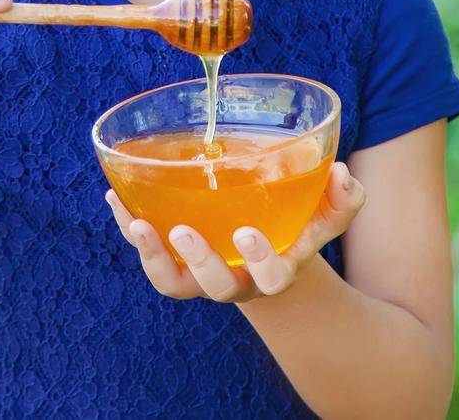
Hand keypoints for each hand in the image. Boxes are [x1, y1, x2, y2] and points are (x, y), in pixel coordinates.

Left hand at [105, 161, 365, 302]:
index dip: (259, 262)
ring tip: (136, 223)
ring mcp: (198, 275)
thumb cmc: (295, 225)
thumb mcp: (323, 214)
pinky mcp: (171, 261)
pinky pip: (146, 253)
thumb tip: (343, 173)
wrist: (262, 248)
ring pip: (171, 281)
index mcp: (272, 271)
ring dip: (151, 256)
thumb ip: (343, 198)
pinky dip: (128, 225)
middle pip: (215, 285)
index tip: (247, 232)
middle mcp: (234, 280)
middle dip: (200, 261)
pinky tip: (115, 196)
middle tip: (182, 231)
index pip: (271, 279)